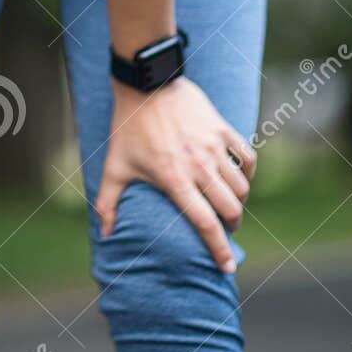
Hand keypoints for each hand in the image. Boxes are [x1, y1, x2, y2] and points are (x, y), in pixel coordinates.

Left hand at [94, 75, 255, 273]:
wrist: (146, 82)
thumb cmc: (128, 126)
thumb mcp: (114, 165)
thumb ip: (108, 202)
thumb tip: (103, 235)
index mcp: (174, 179)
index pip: (205, 224)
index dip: (219, 250)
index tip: (226, 269)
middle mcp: (198, 166)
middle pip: (230, 209)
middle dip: (230, 227)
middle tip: (223, 229)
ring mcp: (213, 146)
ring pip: (241, 187)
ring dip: (238, 202)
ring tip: (227, 206)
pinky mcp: (222, 129)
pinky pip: (248, 158)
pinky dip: (248, 173)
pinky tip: (238, 178)